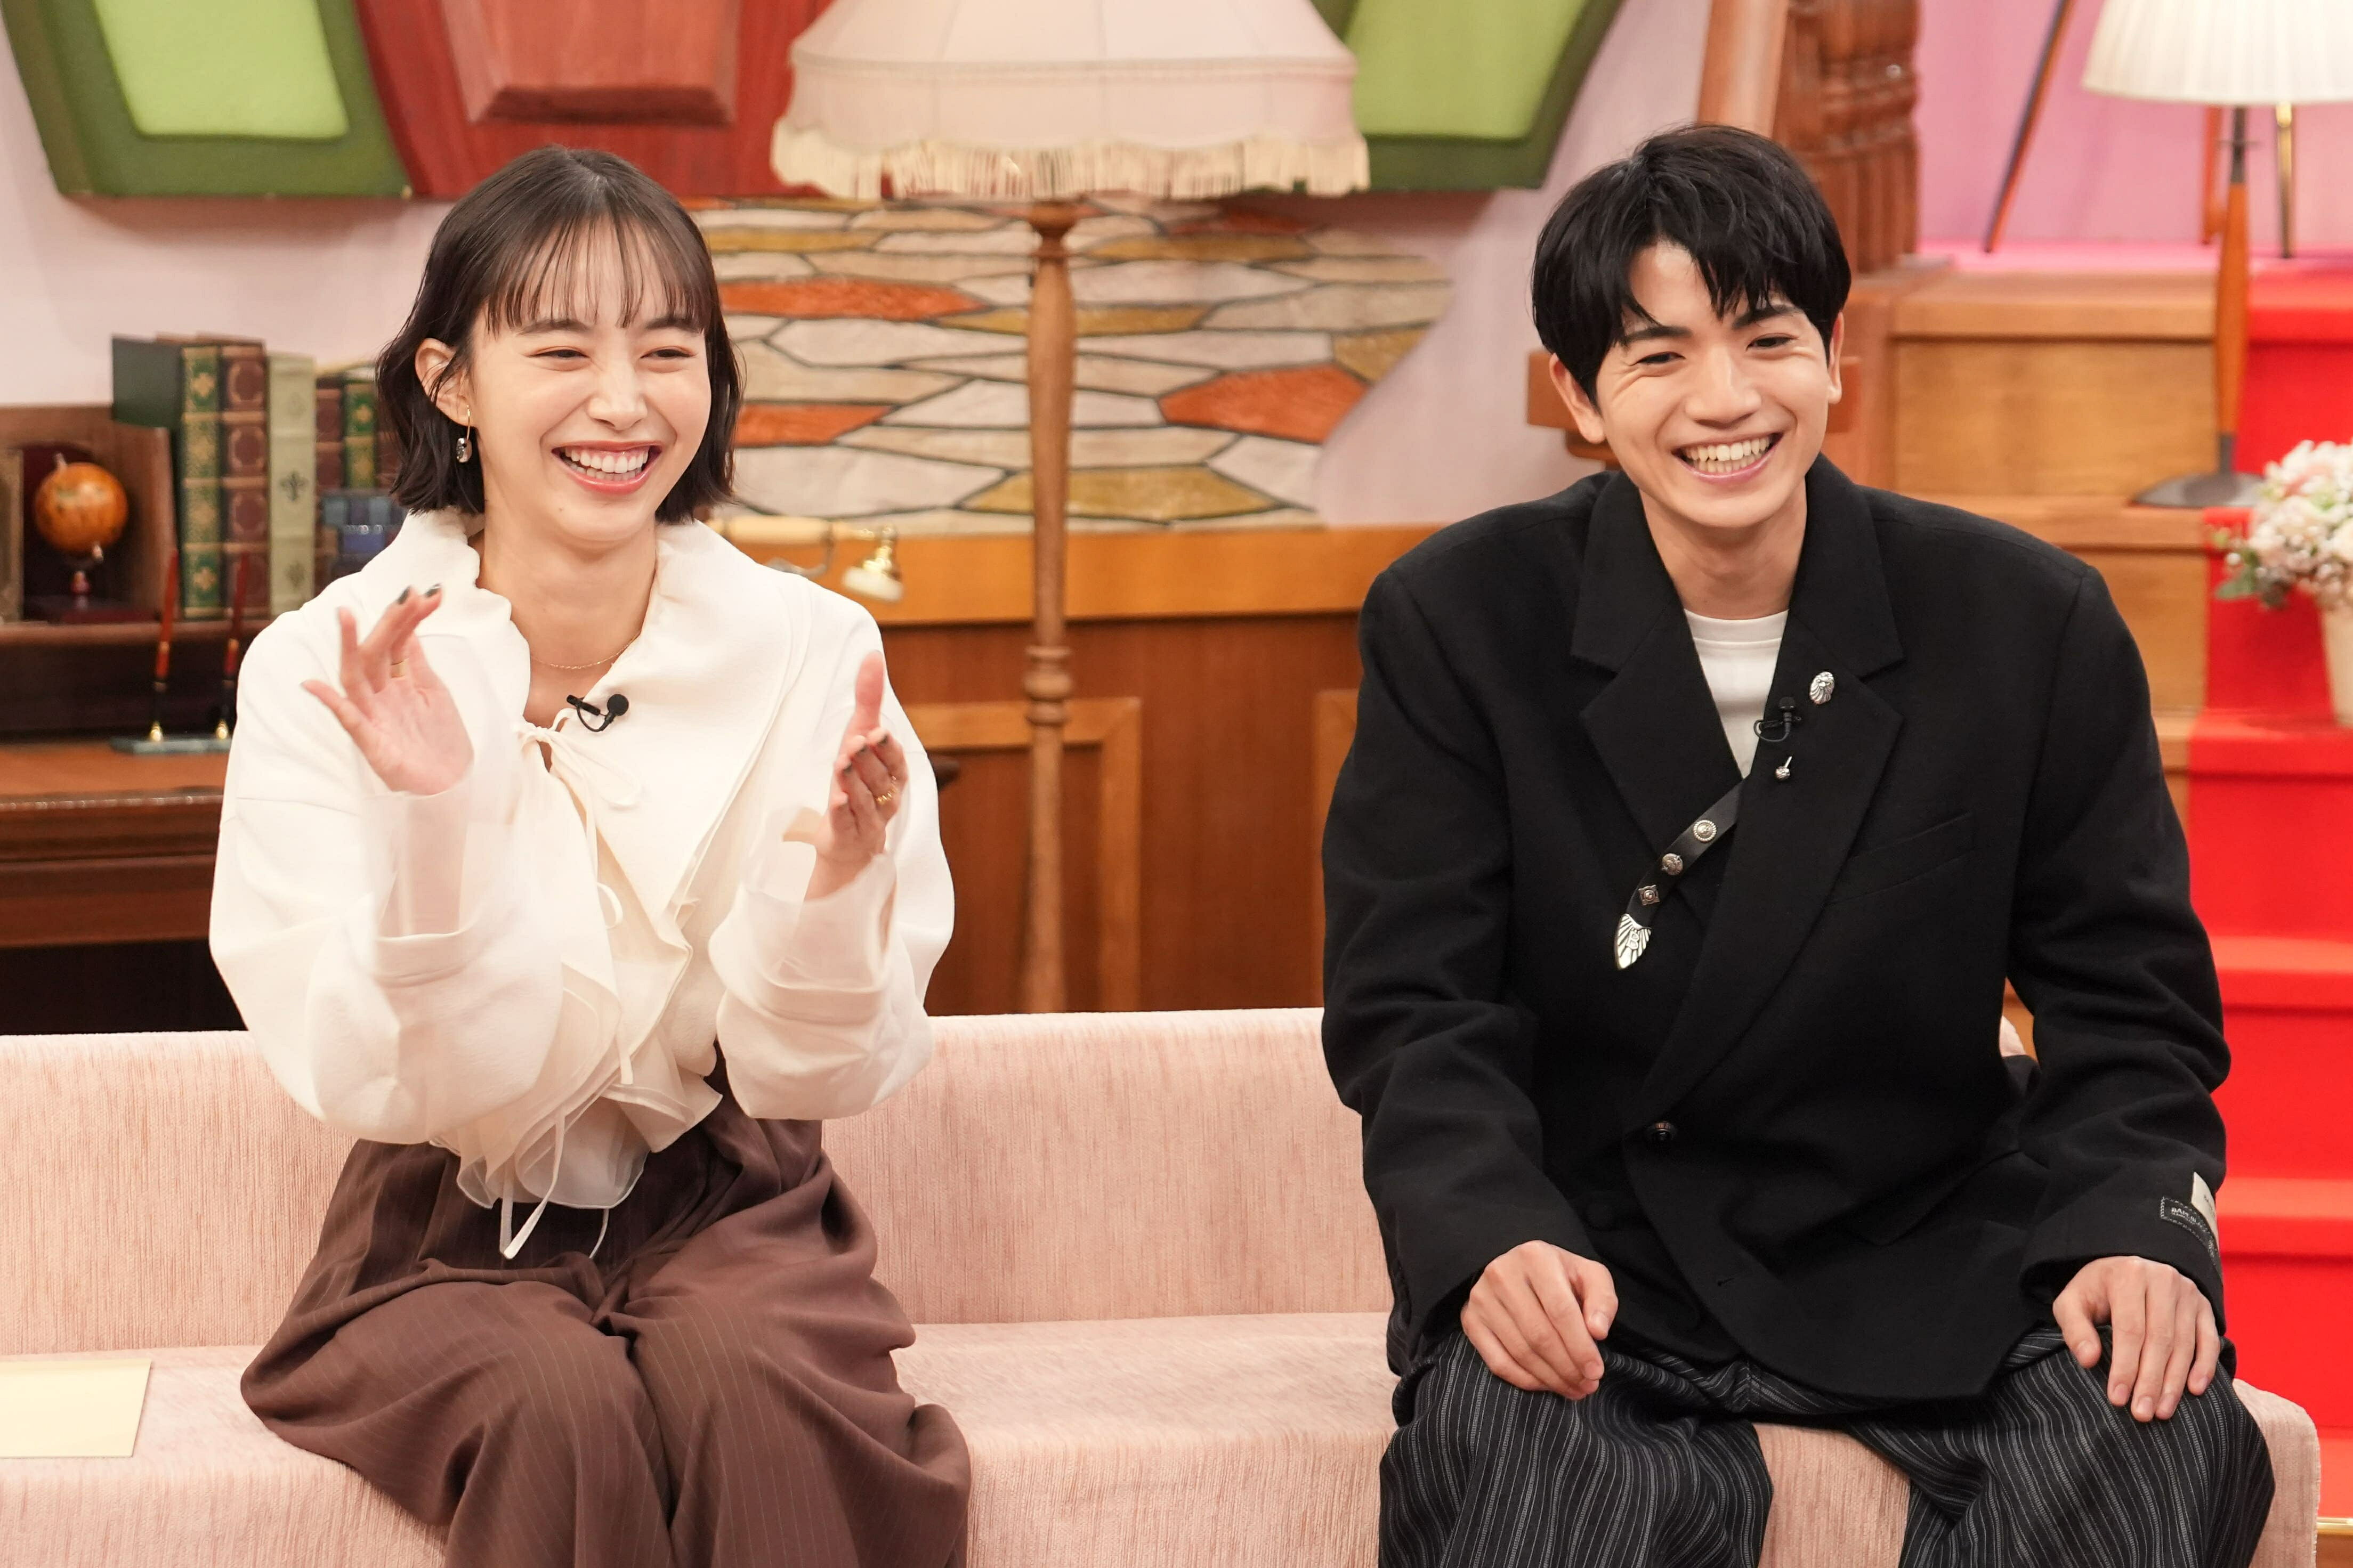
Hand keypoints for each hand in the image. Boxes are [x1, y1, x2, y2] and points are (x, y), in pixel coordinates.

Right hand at [301, 587, 472, 796]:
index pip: (397, 642)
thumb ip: (416, 662)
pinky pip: (348, 721)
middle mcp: (381, 695)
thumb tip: (408, 625)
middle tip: (404, 595)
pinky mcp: (372, 744)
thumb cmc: (442, 741)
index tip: (428, 593)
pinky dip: (331, 704)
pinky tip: (314, 686)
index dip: (409, 617)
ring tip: (345, 617)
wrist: (454, 784)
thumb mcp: (433, 692)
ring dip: (350, 648)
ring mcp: (374, 717)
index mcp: (396, 682)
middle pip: (377, 652)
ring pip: (355, 678)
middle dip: (387, 623)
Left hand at [808, 652, 908, 896]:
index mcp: (894, 775)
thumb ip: (869, 701)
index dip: (887, 747)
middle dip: (868, 760)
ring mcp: (869, 820)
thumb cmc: (857, 781)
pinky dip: (842, 812)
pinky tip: (836, 799)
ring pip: (863, 800)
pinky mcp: (848, 836)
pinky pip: (847, 824)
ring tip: (841, 763)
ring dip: (853, 781)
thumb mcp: (860, 739)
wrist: (847, 840)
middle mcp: (886, 798)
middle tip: (856, 741)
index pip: (895, 761)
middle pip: (879, 778)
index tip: (876, 731)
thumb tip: (873, 655)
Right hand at [1461, 1240, 1617, 1399]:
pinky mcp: (1470, 1319)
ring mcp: (1481, 1298)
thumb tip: (1597, 1332)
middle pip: (1539, 1336)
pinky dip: (1525, 1380)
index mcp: (1535, 1257)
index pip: (1561, 1310)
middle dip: (1568, 1368)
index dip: (1580, 1346)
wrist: (1518, 1267)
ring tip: (1574, 1388)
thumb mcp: (1589, 1275)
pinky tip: (1546, 1384)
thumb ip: (1602, 1300)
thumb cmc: (1560, 1275)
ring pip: (1520, 1352)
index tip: (1597, 1371)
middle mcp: (1502, 1274)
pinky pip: (1498, 1362)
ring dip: (1551, 1378)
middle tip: (1588, 1385)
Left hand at [2052, 1255, 2220, 1421]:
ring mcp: (2187, 1292)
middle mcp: (2163, 1279)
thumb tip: (2088, 1360)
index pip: (2129, 1329)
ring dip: (2174, 1381)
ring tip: (2162, 1410)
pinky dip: (2204, 1366)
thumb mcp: (2072, 1301)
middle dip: (2150, 1381)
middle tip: (2142, 1413)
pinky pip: (2209, 1340)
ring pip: (2185, 1344)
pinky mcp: (2203, 1306)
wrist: (2126, 1268)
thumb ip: (2074, 1328)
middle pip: (2160, 1339)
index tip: (2117, 1398)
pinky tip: (2195, 1390)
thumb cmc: (2096, 1290)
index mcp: (2128, 1275)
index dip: (2125, 1366)